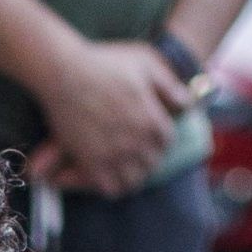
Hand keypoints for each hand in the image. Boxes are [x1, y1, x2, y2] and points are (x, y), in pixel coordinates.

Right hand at [27, 39, 193, 197]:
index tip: (149, 134)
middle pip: (151, 163)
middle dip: (146, 156)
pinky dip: (109, 185)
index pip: (166, 142)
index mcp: (152, 120)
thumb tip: (187, 105)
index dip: (159, 139)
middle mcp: (136, 142)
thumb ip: (169, 85)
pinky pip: (109, 188)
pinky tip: (102, 174)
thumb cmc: (104, 62)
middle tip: (134, 150)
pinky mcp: (90, 163)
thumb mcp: (145, 62)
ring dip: (131, 174)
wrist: (63, 71)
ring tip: (122, 166)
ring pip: (133, 181)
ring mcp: (113, 155)